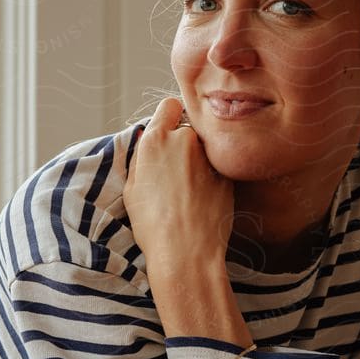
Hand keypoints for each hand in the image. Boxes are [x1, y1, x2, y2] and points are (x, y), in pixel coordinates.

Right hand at [123, 96, 235, 271]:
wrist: (186, 253)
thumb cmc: (152, 225)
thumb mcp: (132, 189)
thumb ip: (141, 157)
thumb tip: (147, 139)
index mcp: (156, 140)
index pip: (169, 105)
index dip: (169, 117)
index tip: (168, 132)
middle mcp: (185, 140)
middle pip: (189, 127)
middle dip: (184, 142)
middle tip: (177, 169)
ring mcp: (210, 157)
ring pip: (205, 148)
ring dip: (200, 159)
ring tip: (189, 189)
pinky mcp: (227, 175)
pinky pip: (218, 167)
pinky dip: (213, 177)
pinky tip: (203, 200)